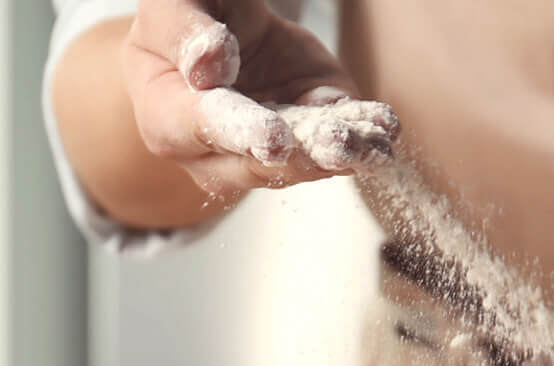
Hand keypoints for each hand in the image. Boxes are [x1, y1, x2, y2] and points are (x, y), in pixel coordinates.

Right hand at [124, 0, 399, 197]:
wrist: (216, 30)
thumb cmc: (184, 18)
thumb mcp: (172, 6)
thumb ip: (182, 32)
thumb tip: (210, 65)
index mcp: (168, 118)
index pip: (205, 128)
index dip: (240, 134)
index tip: (272, 139)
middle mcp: (217, 152)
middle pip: (261, 162)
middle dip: (304, 155)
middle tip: (337, 146)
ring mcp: (266, 151)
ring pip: (305, 161)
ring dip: (342, 154)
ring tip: (371, 142)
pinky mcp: (308, 137)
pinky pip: (337, 145)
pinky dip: (363, 138)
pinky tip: (384, 128)